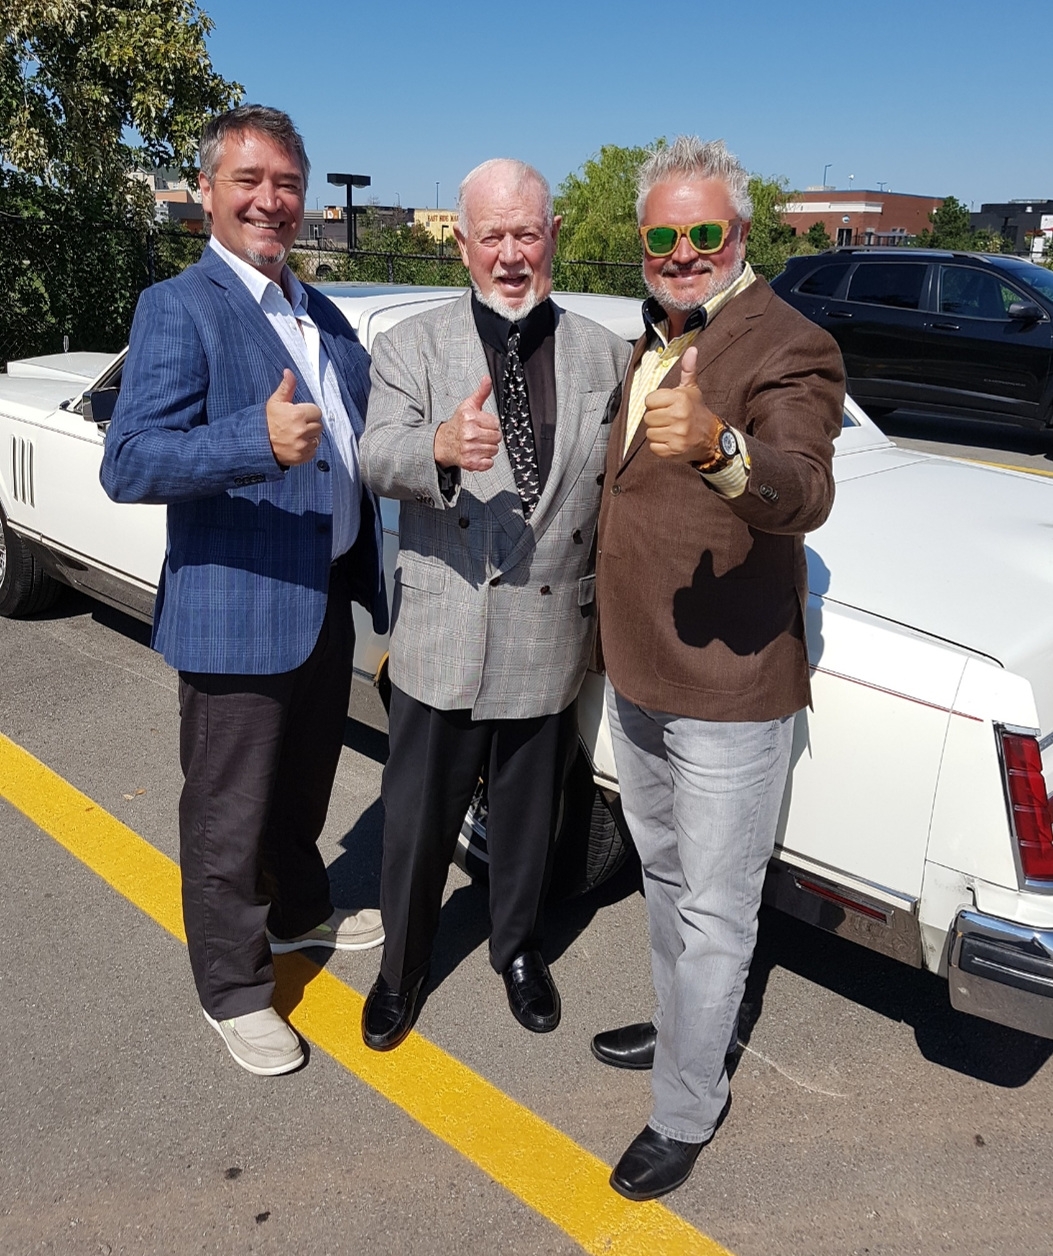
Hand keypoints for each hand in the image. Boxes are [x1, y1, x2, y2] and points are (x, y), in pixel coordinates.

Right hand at [266, 369, 323, 466]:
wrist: (258, 443)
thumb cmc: (268, 421)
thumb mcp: (276, 402)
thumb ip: (287, 387)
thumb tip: (289, 372)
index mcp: (298, 415)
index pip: (317, 411)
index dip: (308, 412)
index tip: (299, 414)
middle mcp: (302, 430)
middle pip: (319, 425)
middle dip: (310, 424)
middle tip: (297, 425)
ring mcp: (302, 445)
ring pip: (317, 438)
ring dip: (310, 436)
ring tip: (296, 434)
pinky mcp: (302, 456)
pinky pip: (313, 450)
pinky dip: (307, 448)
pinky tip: (296, 444)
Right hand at [433, 378, 499, 470]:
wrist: (443, 443)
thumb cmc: (458, 424)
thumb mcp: (468, 405)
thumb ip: (481, 392)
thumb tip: (487, 379)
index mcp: (470, 418)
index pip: (496, 423)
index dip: (490, 424)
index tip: (481, 425)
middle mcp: (469, 434)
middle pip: (497, 437)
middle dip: (490, 436)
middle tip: (479, 435)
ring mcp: (470, 449)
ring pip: (494, 450)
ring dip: (488, 448)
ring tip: (477, 444)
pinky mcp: (470, 462)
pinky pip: (489, 463)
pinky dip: (485, 460)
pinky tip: (476, 453)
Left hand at [641, 346, 720, 460]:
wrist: (712, 437)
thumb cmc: (696, 411)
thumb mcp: (692, 389)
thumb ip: (688, 370)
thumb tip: (692, 349)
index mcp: (680, 399)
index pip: (649, 400)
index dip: (656, 403)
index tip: (667, 406)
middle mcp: (679, 416)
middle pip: (648, 417)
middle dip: (656, 418)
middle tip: (669, 419)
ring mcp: (677, 435)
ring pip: (649, 433)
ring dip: (658, 432)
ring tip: (671, 430)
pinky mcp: (674, 450)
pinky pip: (654, 447)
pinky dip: (660, 446)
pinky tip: (671, 440)